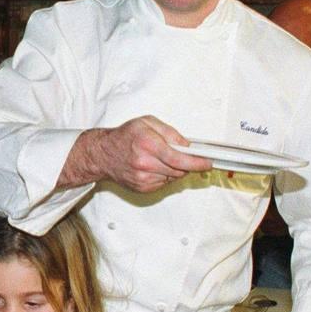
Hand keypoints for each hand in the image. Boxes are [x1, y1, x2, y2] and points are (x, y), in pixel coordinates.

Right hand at [60, 116, 210, 192]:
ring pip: (173, 177)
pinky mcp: (142, 188)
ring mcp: (143, 178)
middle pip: (179, 169)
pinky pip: (163, 184)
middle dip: (185, 163)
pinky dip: (163, 176)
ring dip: (173, 169)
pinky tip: (153, 167)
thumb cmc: (124, 137)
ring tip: (159, 159)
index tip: (208, 163)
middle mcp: (145, 163)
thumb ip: (170, 132)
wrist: (102, 154)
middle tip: (180, 155)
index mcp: (148, 144)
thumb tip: (188, 145)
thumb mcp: (147, 122)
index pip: (180, 159)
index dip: (197, 162)